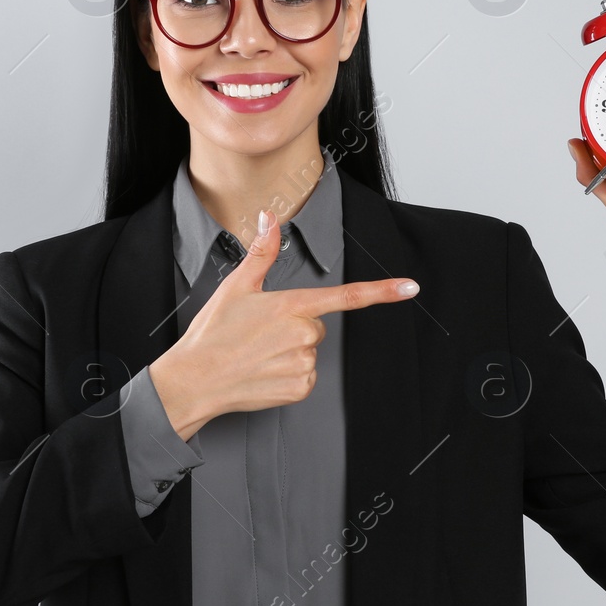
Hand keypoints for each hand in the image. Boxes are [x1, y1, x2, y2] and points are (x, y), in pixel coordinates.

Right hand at [150, 208, 419, 440]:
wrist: (195, 380)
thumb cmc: (213, 333)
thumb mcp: (236, 286)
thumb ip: (261, 251)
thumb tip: (269, 217)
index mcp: (292, 305)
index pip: (346, 295)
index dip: (382, 291)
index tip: (411, 287)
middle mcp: (303, 335)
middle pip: (316, 326)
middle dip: (294, 327)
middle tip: (259, 334)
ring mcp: (303, 363)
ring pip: (309, 351)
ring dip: (289, 352)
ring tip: (256, 354)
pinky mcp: (299, 388)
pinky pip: (305, 377)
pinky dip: (287, 375)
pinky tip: (263, 373)